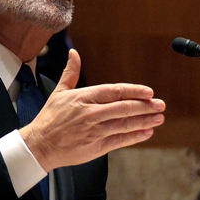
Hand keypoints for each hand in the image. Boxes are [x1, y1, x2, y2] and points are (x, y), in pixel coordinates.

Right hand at [21, 50, 164, 170]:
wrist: (40, 145)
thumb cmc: (50, 118)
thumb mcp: (59, 92)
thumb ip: (71, 72)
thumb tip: (74, 53)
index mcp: (83, 97)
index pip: (114, 91)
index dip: (134, 91)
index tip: (149, 92)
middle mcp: (90, 113)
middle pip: (124, 108)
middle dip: (145, 106)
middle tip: (160, 104)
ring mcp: (94, 131)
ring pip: (125, 124)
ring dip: (145, 121)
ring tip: (159, 117)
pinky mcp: (96, 147)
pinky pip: (120, 141)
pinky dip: (135, 136)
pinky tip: (146, 132)